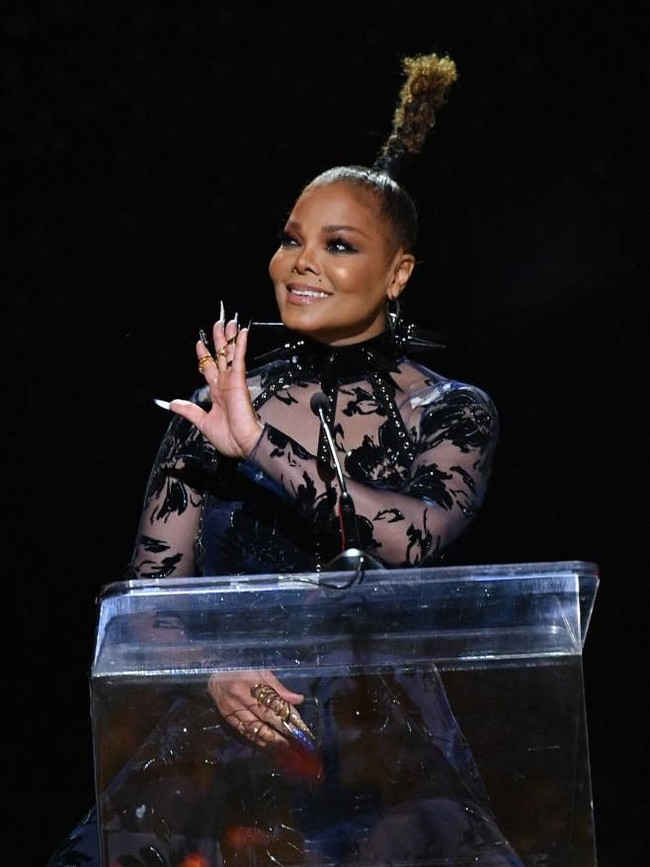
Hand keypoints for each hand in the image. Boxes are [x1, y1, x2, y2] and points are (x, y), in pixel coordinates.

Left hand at [167, 314, 263, 459]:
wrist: (242, 444)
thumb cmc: (227, 437)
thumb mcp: (202, 422)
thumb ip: (188, 410)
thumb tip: (172, 404)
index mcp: (217, 392)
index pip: (209, 367)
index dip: (204, 354)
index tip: (200, 342)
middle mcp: (225, 383)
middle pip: (220, 356)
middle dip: (218, 339)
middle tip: (218, 323)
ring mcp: (233, 380)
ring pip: (229, 354)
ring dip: (229, 337)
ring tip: (229, 321)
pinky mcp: (239, 380)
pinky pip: (238, 359)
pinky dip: (240, 345)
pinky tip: (241, 333)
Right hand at [208, 669, 304, 748]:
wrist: (213, 675)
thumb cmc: (241, 670)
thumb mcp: (261, 672)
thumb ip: (278, 687)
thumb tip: (298, 699)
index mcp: (251, 682)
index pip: (273, 702)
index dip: (287, 714)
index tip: (299, 725)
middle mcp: (241, 697)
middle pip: (264, 717)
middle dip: (281, 730)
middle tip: (295, 741)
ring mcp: (233, 709)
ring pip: (254, 728)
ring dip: (270, 740)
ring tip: (284, 747)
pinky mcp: (228, 719)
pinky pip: (244, 732)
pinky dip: (257, 740)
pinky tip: (267, 746)